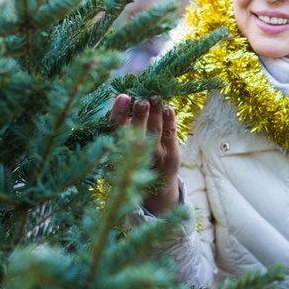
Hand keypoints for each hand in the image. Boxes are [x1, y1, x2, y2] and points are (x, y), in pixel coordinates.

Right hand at [108, 94, 180, 214]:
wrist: (155, 192)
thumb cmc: (134, 162)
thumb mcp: (121, 151)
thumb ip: (122, 128)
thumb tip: (125, 99)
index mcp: (119, 152)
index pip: (116, 130)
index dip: (119, 113)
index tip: (123, 97)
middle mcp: (136, 156)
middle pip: (138, 131)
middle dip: (140, 114)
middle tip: (141, 98)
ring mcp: (156, 155)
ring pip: (155, 130)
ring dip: (155, 112)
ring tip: (155, 96)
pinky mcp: (172, 155)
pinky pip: (170, 135)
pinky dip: (170, 120)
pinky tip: (168, 108)